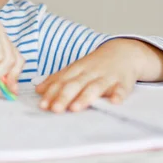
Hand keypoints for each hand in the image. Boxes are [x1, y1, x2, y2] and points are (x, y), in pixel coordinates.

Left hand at [35, 39, 162, 112]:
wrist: (123, 52)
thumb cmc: (96, 65)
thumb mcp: (75, 69)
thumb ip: (58, 79)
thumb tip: (38, 90)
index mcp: (77, 70)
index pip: (62, 81)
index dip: (51, 93)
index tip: (43, 105)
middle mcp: (90, 73)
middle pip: (75, 85)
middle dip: (64, 97)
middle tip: (55, 109)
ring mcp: (107, 77)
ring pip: (94, 87)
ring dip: (85, 97)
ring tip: (75, 108)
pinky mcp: (123, 82)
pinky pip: (121, 89)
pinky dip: (118, 95)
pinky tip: (114, 102)